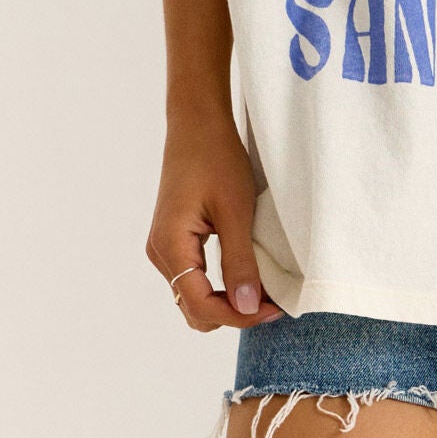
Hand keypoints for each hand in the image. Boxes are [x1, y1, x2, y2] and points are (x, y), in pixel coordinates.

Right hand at [145, 108, 286, 331]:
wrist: (197, 121)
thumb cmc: (216, 158)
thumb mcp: (235, 211)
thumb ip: (240, 262)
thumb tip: (247, 308)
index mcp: (170, 247)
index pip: (201, 305)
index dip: (239, 315)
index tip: (275, 309)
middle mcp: (160, 252)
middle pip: (194, 308)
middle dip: (233, 312)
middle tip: (274, 302)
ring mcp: (164, 246)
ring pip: (193, 295)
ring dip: (228, 300)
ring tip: (265, 290)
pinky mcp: (174, 237)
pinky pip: (194, 276)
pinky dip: (220, 284)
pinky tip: (248, 273)